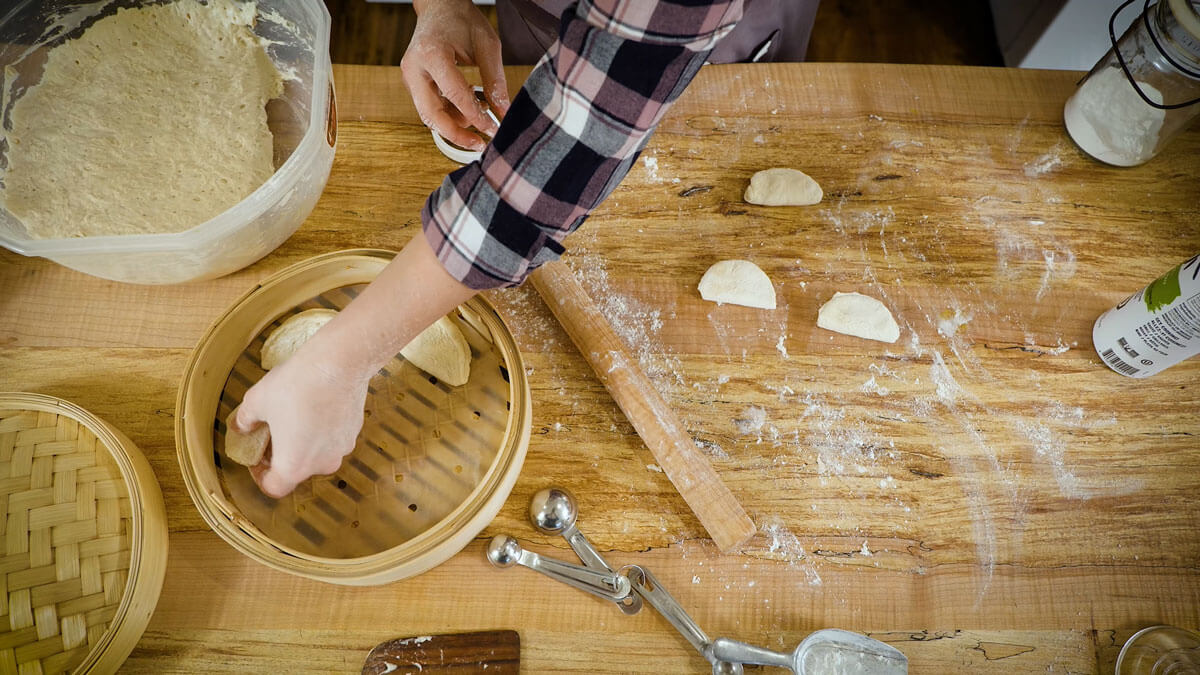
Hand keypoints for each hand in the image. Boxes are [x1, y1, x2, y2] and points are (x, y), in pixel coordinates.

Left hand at [233, 350, 370, 497]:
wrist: (337, 363)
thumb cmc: (295, 386)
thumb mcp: (256, 401)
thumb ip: (244, 421)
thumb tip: (241, 427)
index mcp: (294, 465)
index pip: (274, 488)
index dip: (260, 475)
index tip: (256, 458)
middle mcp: (321, 463)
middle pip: (296, 470)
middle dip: (282, 454)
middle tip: (272, 432)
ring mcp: (342, 448)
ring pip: (317, 453)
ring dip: (303, 442)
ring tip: (294, 416)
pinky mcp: (354, 430)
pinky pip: (332, 438)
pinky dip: (322, 430)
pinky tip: (314, 405)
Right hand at [403, 0, 508, 150]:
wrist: (439, 6)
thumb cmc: (462, 21)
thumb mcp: (487, 45)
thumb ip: (495, 80)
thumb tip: (504, 112)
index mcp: (432, 54)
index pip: (455, 95)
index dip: (476, 117)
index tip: (493, 130)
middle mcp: (414, 67)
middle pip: (431, 114)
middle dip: (456, 134)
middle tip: (479, 144)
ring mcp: (409, 76)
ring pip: (427, 115)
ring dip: (453, 125)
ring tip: (478, 120)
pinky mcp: (411, 82)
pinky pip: (428, 107)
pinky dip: (448, 115)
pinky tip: (467, 111)